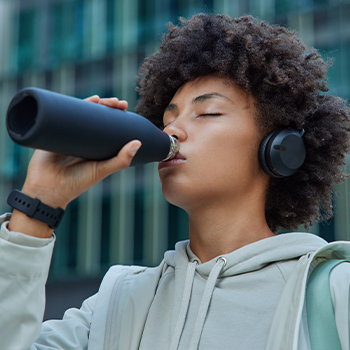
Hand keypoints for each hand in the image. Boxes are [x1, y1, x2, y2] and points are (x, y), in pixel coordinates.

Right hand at [8, 96, 140, 236]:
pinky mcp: (55, 132)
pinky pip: (64, 115)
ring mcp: (70, 134)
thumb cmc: (76, 183)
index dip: (117, 117)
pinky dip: (73, 105)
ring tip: (102, 99)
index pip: (109, 127)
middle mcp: (85, 139)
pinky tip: (86, 100)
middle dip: (108, 107)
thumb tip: (138, 142)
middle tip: (118, 103)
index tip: (125, 108)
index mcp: (97, 148)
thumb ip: (120, 160)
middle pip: (97, 118)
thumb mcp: (101, 170)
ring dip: (93, 103)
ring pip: (82, 114)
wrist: (47, 188)